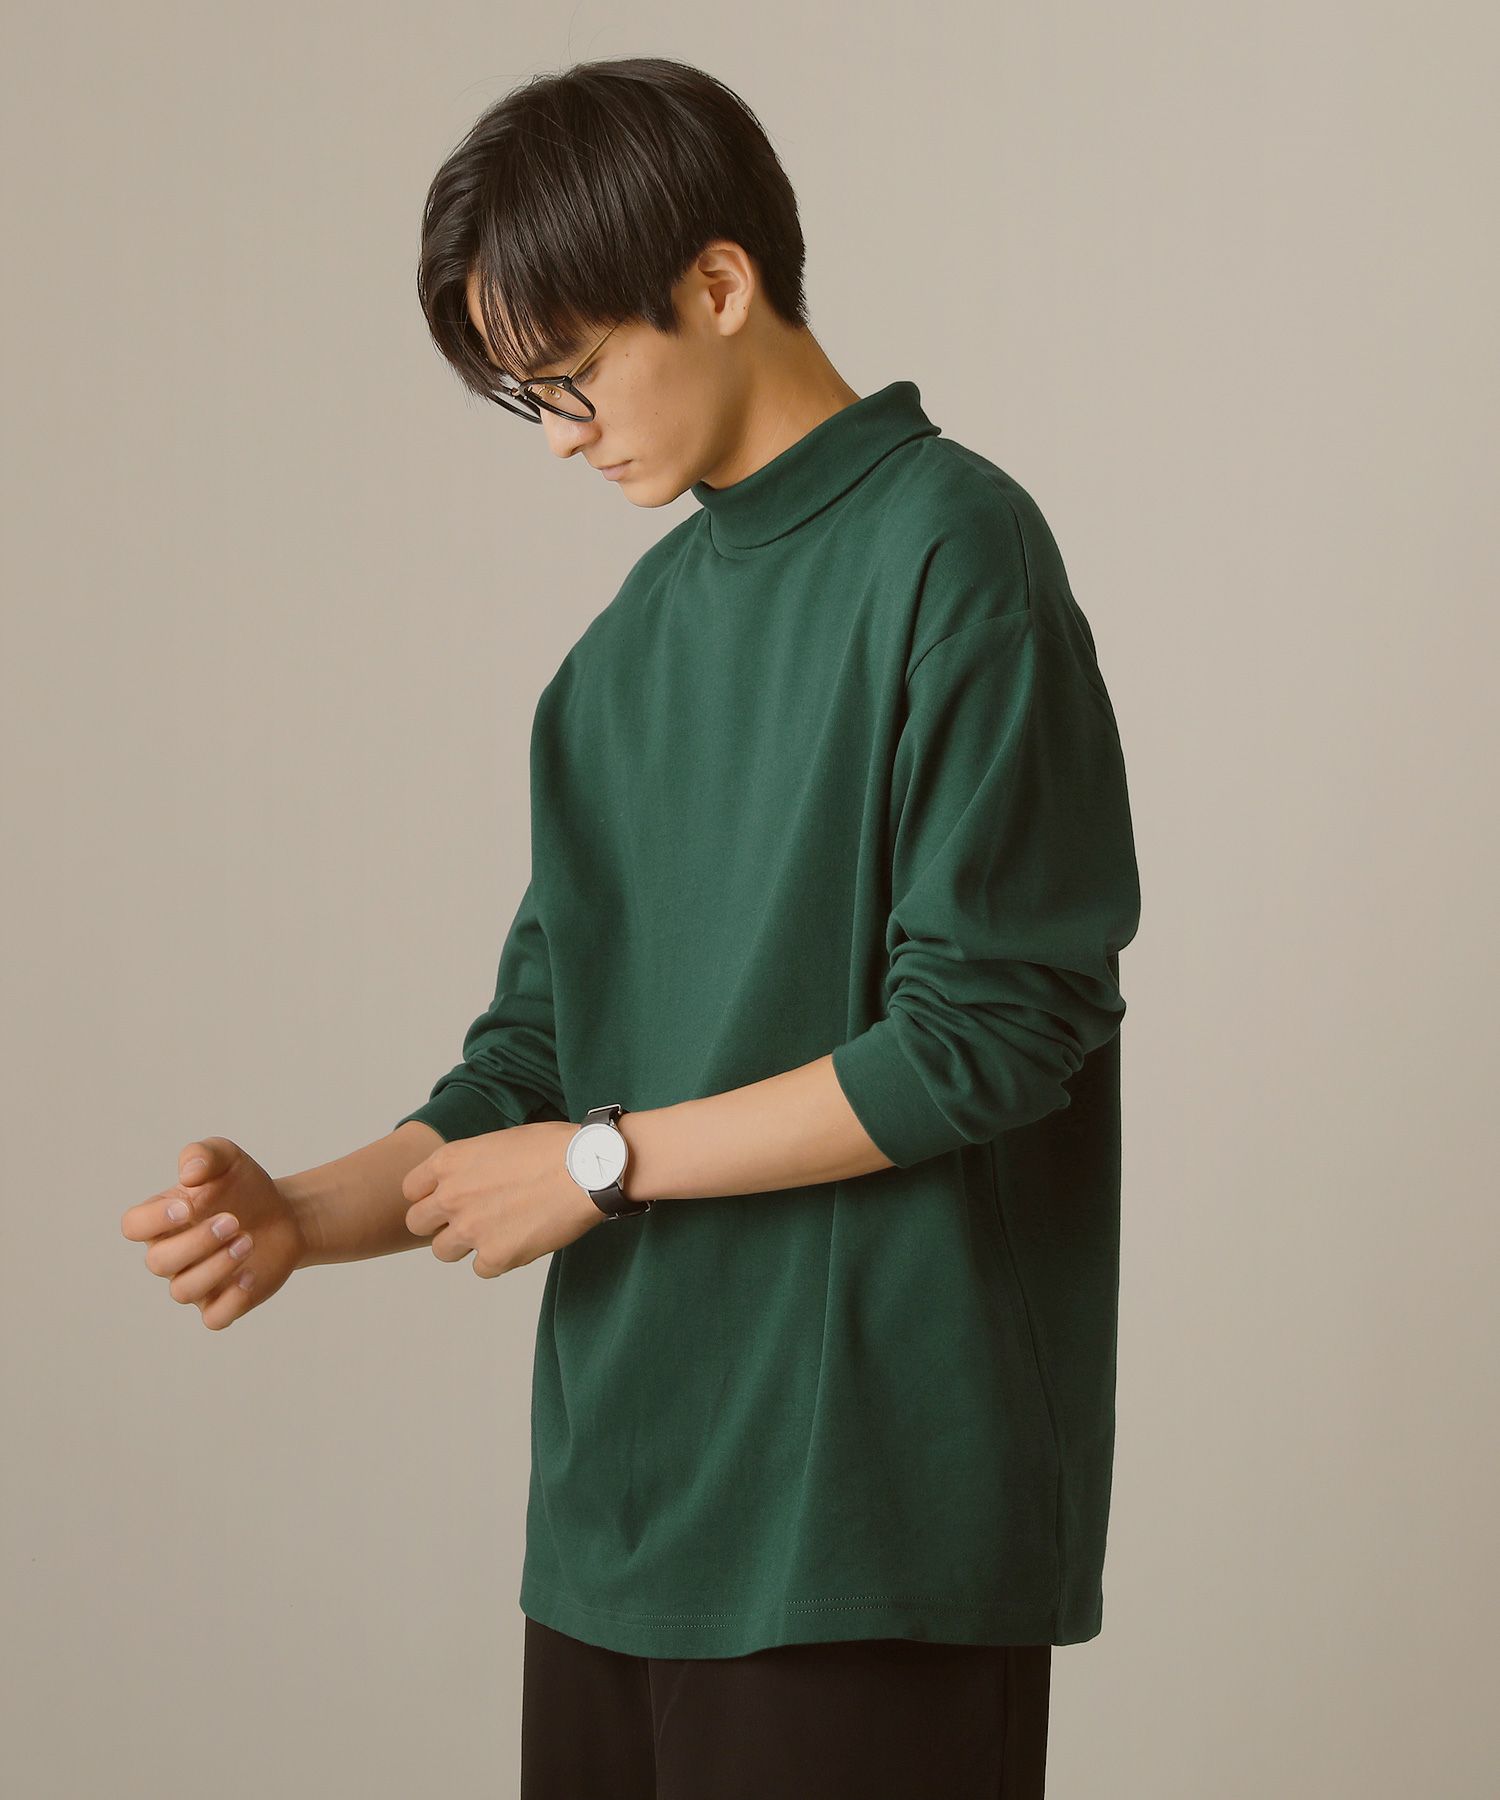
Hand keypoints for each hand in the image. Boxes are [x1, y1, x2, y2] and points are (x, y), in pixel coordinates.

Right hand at [121, 1137, 308, 1329]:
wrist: (284, 1214)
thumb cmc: (244, 1186)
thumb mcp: (228, 1158)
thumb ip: (204, 1155)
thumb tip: (189, 1174)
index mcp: (162, 1219)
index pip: (133, 1226)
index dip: (152, 1220)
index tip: (188, 1207)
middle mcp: (171, 1254)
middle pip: (158, 1261)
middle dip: (196, 1242)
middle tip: (234, 1221)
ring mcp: (195, 1281)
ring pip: (182, 1291)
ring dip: (216, 1267)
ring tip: (247, 1240)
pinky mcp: (222, 1302)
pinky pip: (214, 1318)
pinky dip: (231, 1302)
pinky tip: (250, 1276)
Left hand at [401, 1121, 608, 1275]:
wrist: (588, 1168)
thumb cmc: (553, 1148)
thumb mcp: (499, 1141)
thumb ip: (471, 1165)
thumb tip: (467, 1181)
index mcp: (449, 1162)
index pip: (411, 1190)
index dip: (429, 1195)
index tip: (448, 1197)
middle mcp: (451, 1196)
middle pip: (417, 1223)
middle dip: (439, 1222)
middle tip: (468, 1218)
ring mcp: (470, 1230)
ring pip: (443, 1251)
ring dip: (464, 1244)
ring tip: (496, 1231)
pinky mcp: (495, 1257)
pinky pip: (481, 1268)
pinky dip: (497, 1259)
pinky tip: (520, 1240)